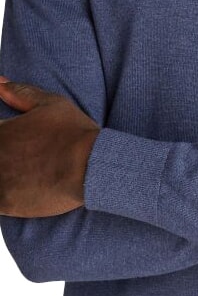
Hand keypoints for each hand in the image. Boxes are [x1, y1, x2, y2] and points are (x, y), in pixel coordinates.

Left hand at [0, 76, 100, 217]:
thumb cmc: (73, 133)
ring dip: (3, 174)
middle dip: (4, 153)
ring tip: (22, 172)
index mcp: (1, 131)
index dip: (4, 135)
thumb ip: (19, 92)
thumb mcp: (50, 104)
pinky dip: (4, 195)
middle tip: (24, 157)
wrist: (90, 165)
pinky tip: (20, 188)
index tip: (15, 141)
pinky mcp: (4, 203)